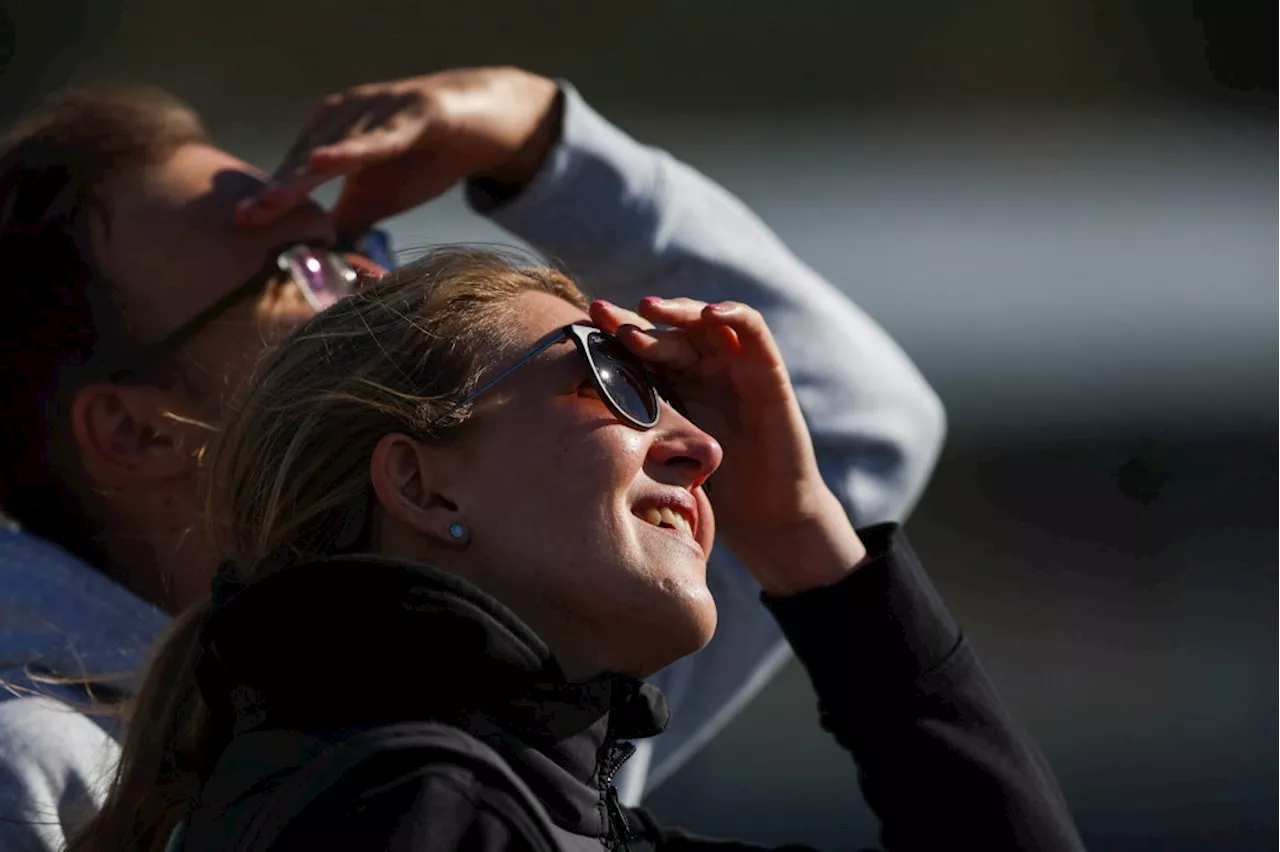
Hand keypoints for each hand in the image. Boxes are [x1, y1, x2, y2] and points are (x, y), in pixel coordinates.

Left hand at [235, 67, 561, 235]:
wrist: (490, 122)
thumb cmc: (428, 159)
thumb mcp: (383, 197)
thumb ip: (349, 221)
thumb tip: (324, 265)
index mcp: (334, 134)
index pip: (295, 172)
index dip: (271, 198)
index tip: (240, 226)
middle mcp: (348, 116)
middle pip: (305, 159)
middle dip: (276, 191)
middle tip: (244, 219)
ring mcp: (380, 110)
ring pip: (336, 148)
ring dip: (302, 177)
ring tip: (271, 202)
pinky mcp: (417, 111)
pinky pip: (381, 136)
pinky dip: (352, 150)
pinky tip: (324, 161)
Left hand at [591, 298, 867, 594]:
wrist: (765, 515)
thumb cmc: (713, 492)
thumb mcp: (660, 457)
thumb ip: (631, 434)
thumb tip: (566, 431)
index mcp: (674, 385)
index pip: (640, 350)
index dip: (612, 336)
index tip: (580, 330)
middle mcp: (702, 369)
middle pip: (665, 330)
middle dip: (632, 319)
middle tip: (601, 313)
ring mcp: (734, 365)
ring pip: (703, 321)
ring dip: (677, 311)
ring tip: (649, 309)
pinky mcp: (767, 369)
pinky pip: (752, 328)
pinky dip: (732, 314)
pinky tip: (709, 314)